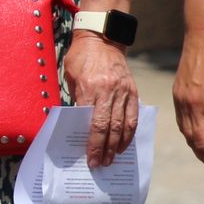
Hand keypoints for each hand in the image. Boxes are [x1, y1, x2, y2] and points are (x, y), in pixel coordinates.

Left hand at [64, 31, 140, 166]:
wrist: (102, 38)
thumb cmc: (81, 57)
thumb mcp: (70, 75)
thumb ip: (75, 98)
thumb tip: (76, 122)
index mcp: (90, 88)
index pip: (92, 122)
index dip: (91, 143)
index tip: (89, 158)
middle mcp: (109, 91)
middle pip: (108, 127)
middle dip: (103, 149)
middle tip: (99, 165)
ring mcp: (123, 92)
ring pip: (123, 125)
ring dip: (117, 145)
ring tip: (111, 160)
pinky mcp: (133, 91)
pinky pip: (133, 117)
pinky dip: (129, 133)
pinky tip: (123, 144)